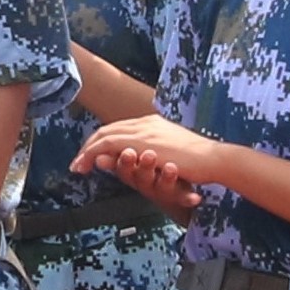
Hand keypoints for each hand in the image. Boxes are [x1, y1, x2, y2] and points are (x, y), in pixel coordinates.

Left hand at [73, 115, 230, 198]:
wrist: (212, 159)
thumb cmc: (197, 162)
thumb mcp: (171, 155)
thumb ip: (154, 154)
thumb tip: (140, 160)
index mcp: (152, 124)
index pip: (118, 129)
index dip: (101, 143)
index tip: (90, 158)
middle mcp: (146, 123)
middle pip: (107, 130)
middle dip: (88, 147)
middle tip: (77, 164)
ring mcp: (144, 130)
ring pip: (104, 136)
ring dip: (87, 152)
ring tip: (78, 167)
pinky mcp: (143, 141)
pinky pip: (109, 144)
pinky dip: (94, 153)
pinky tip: (88, 166)